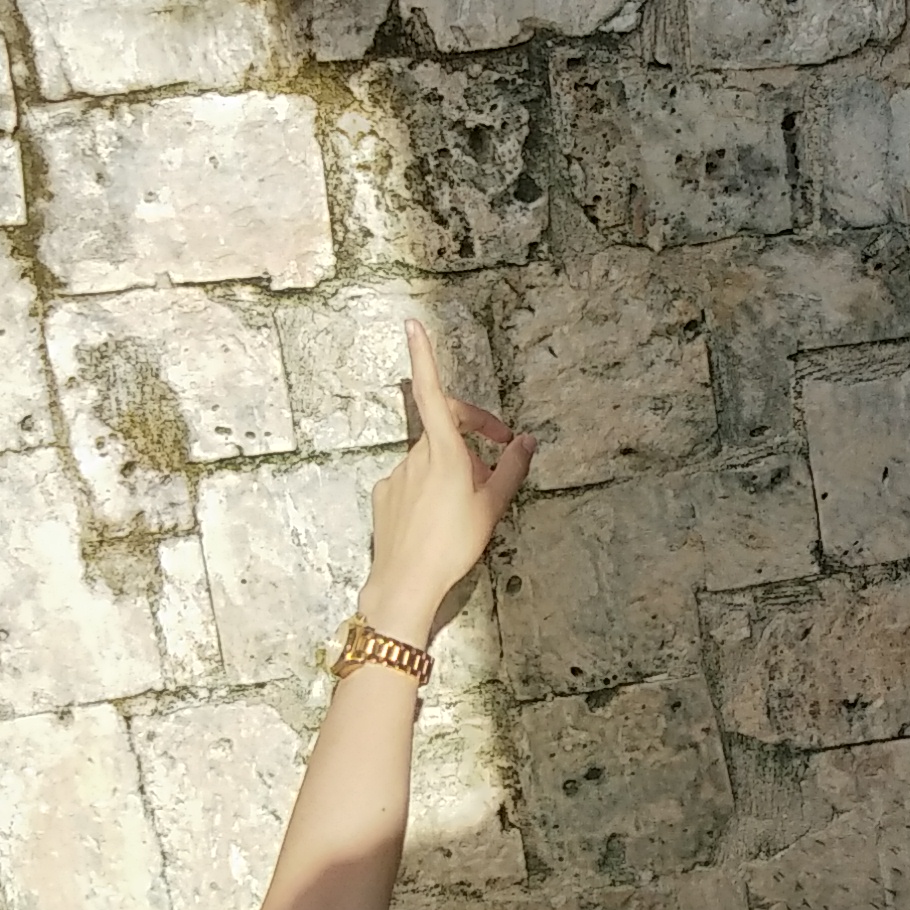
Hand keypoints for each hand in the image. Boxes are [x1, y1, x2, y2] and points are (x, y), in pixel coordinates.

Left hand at [359, 320, 533, 654]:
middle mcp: (416, 456)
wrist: (405, 582)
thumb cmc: (453, 545)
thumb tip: (526, 441)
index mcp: (444, 453)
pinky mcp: (384, 494)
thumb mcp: (492, 506)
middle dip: (471, 436)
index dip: (423, 357)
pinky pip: (412, 481)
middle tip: (496, 464)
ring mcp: (397, 475)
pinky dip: (430, 489)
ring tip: (468, 508)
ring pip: (431, 460)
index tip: (413, 326)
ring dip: (452, 470)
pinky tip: (438, 521)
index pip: (432, 393)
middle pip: (444, 429)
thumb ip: (511, 468)